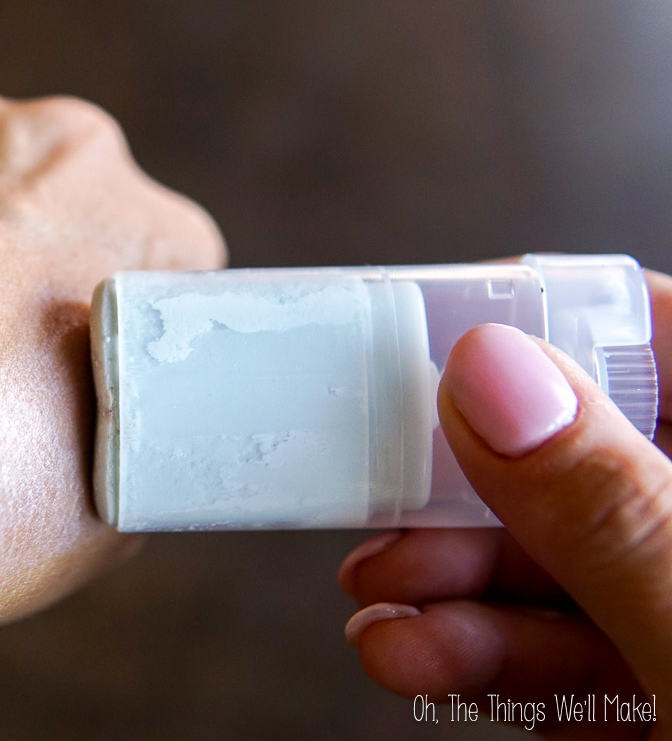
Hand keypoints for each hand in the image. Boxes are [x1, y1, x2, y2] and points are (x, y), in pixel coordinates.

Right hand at [338, 271, 671, 737]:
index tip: (433, 331)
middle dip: (463, 481)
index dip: (548, 321)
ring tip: (376, 597)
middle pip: (579, 454)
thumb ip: (616, 512)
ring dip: (444, 578)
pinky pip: (555, 652)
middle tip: (377, 486)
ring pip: (554, 560)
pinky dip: (471, 651)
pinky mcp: (653, 696)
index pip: (663, 335)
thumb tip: (492, 372)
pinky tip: (410, 652)